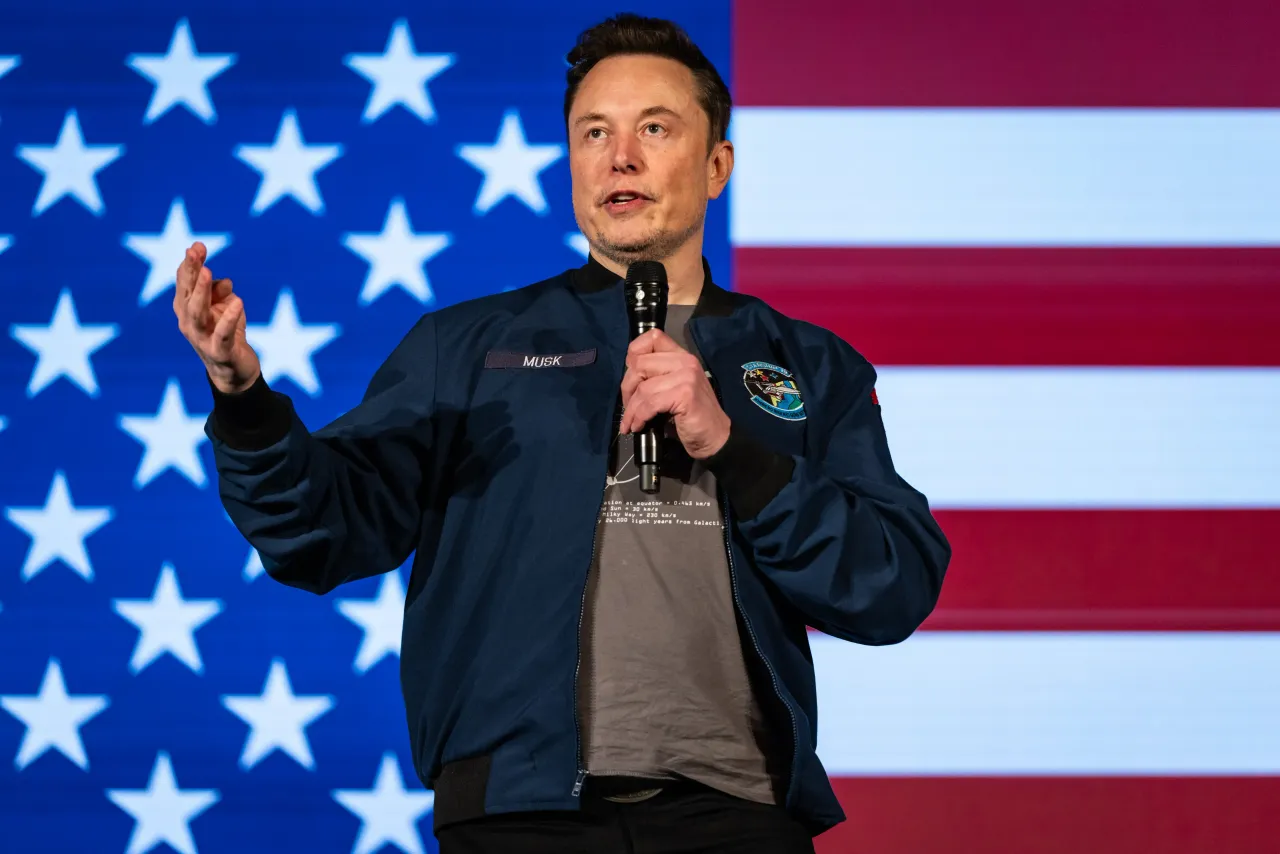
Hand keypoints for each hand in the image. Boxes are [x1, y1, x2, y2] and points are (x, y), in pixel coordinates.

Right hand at [173, 241, 260, 393]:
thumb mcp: (224, 308)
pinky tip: (237, 303)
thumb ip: (221, 293)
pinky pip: (222, 335)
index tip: (197, 245)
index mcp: (187, 309)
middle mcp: (188, 322)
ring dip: (202, 292)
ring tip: (208, 272)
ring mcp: (201, 338)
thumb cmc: (227, 333)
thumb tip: (224, 281)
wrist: (234, 372)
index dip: (190, 265)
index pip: (185, 283)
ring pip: (197, 313)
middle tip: (196, 251)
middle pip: (187, 294)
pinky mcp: (219, 352)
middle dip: (191, 272)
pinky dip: (228, 318)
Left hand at [619, 328, 730, 458]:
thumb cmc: (691, 417)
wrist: (715, 438)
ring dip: (631, 409)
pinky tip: (639, 426)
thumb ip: (656, 377)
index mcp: (682, 356)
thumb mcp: (673, 390)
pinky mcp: (685, 394)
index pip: (653, 337)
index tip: (631, 378)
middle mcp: (685, 361)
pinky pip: (650, 403)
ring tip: (630, 423)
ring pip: (643, 387)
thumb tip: (628, 381)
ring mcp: (687, 376)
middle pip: (640, 363)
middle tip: (628, 408)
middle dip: (627, 388)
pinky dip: (640, 417)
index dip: (634, 354)